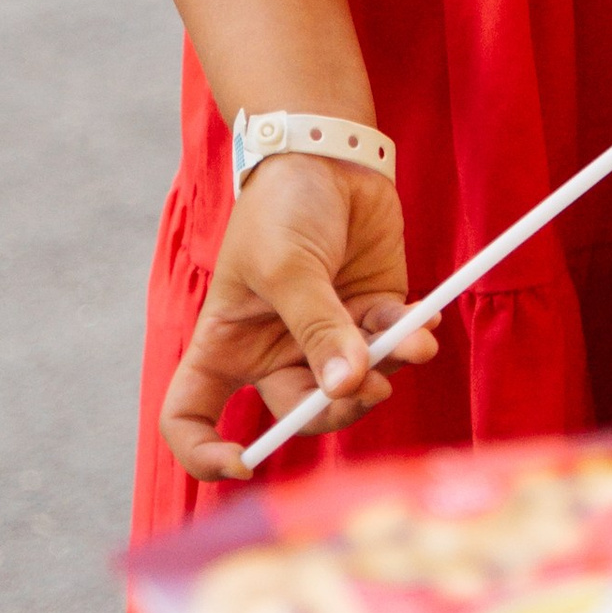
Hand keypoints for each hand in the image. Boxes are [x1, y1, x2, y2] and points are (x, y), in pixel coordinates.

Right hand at [160, 154, 437, 483]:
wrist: (330, 152)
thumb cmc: (284, 206)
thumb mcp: (288, 267)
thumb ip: (319, 329)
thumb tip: (347, 387)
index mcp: (224, 343)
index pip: (189, 416)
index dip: (203, 453)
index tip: (244, 460)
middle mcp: (271, 351)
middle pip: (294, 416)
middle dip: (333, 411)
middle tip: (366, 388)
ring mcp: (324, 338)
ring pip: (351, 391)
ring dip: (383, 376)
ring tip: (409, 345)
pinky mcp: (370, 317)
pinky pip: (392, 352)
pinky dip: (411, 344)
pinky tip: (423, 326)